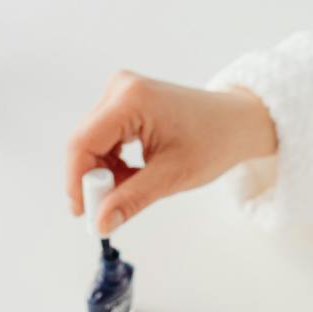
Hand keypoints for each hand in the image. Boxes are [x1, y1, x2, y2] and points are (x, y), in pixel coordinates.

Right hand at [64, 72, 276, 234]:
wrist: (236, 121)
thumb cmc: (213, 141)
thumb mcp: (172, 176)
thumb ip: (131, 199)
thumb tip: (100, 223)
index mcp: (131, 100)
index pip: (83, 143)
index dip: (76, 181)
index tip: (84, 213)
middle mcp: (120, 88)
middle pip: (84, 142)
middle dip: (92, 179)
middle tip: (108, 209)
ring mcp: (121, 92)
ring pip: (92, 142)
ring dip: (104, 172)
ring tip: (132, 187)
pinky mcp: (124, 100)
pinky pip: (103, 136)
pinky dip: (112, 161)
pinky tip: (133, 173)